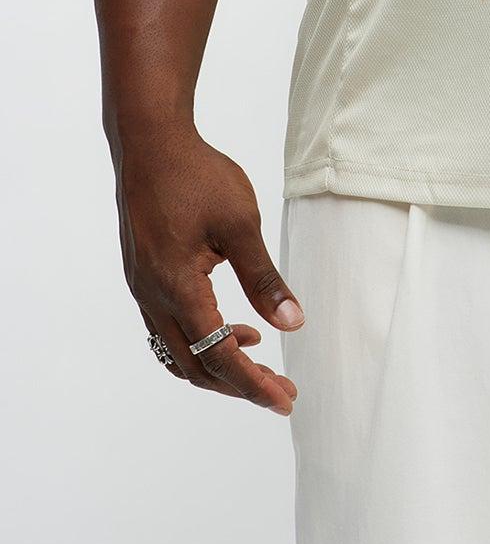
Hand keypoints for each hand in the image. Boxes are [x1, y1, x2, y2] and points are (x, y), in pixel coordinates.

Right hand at [114, 120, 302, 414]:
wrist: (150, 143)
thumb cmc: (196, 176)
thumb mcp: (240, 224)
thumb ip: (263, 278)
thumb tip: (293, 323)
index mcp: (177, 288)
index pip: (218, 356)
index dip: (253, 384)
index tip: (284, 400)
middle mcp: (153, 298)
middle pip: (195, 366)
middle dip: (239, 384)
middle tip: (280, 389)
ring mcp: (143, 289)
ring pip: (178, 352)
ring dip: (217, 363)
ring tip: (259, 356)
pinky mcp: (143, 276)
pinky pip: (168, 329)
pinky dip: (200, 340)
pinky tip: (231, 324)